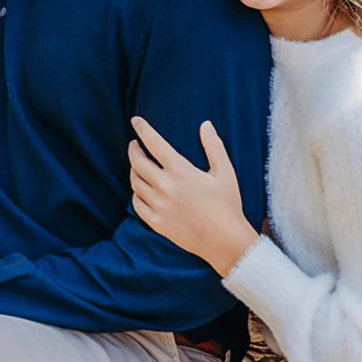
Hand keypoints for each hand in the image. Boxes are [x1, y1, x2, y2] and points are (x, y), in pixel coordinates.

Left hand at [129, 117, 260, 274]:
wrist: (225, 241)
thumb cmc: (228, 205)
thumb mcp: (225, 173)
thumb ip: (214, 146)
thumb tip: (205, 125)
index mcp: (181, 171)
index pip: (155, 144)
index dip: (143, 130)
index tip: (135, 120)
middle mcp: (165, 187)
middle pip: (138, 162)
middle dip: (134, 149)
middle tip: (135, 144)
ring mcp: (158, 206)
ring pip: (135, 182)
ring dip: (134, 170)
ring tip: (138, 165)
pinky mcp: (156, 222)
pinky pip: (137, 203)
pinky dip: (136, 193)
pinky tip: (140, 189)